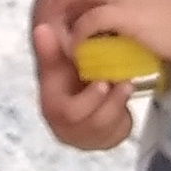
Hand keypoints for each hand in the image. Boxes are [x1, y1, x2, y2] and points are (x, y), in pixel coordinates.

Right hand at [29, 12, 137, 151]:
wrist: (74, 88)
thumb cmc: (64, 73)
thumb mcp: (56, 60)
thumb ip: (50, 49)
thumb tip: (42, 29)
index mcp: (52, 109)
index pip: (69, 113)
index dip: (90, 100)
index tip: (104, 83)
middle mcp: (65, 129)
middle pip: (92, 125)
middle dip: (110, 104)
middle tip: (125, 83)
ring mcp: (84, 138)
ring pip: (107, 131)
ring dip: (119, 107)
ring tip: (128, 86)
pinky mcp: (101, 141)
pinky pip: (117, 135)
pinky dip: (124, 119)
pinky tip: (123, 102)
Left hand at [69, 0, 170, 70]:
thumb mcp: (166, 6)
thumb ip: (146, 8)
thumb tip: (131, 24)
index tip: (74, 13)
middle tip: (55, 20)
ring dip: (66, 15)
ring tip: (62, 36)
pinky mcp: (127, 14)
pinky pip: (91, 20)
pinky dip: (79, 34)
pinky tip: (78, 49)